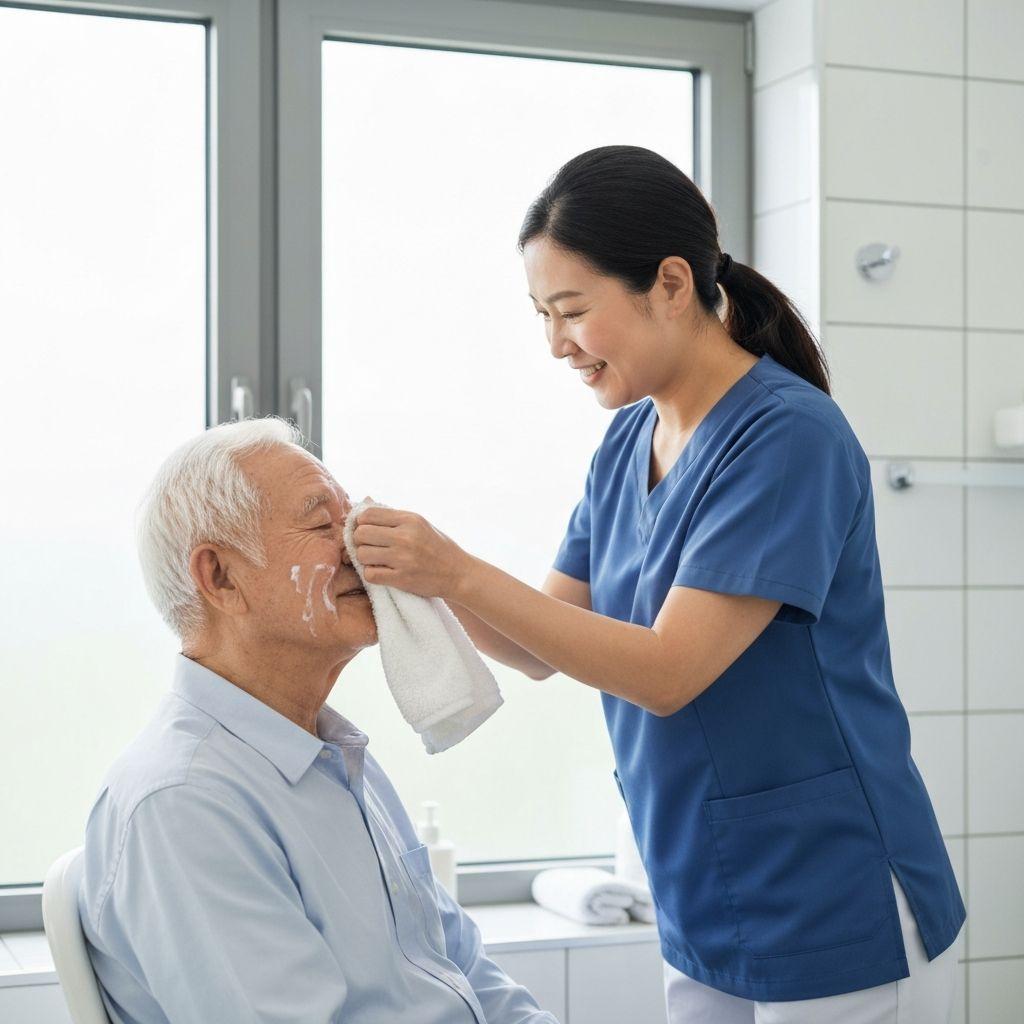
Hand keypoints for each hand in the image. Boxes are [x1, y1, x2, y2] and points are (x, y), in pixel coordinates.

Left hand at [352, 502, 472, 599]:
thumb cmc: (438, 547)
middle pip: (360, 534)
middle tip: (371, 546)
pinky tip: (382, 572)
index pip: (367, 514)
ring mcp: (403, 558)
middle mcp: (405, 536)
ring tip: (377, 560)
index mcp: (410, 519)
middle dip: (360, 541)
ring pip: (362, 554)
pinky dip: (372, 574)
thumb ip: (394, 518)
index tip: (368, 531)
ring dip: (365, 559)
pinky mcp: (402, 578)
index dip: (362, 523)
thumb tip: (362, 510)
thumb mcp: (421, 524)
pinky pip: (370, 574)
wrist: (459, 574)